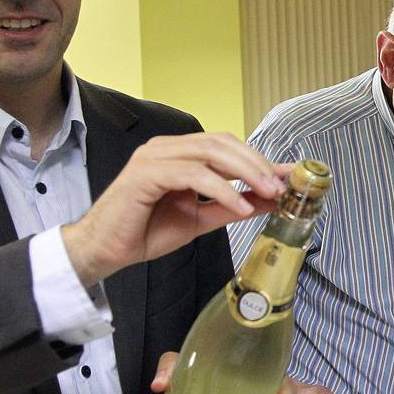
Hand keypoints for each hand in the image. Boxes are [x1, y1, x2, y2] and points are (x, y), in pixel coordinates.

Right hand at [62, 133, 291, 284]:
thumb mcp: (201, 218)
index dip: (258, 158)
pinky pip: (192, 175)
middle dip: (256, 163)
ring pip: (210, 152)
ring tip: (267, 193)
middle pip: (222, 143)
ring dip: (244, 172)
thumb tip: (268, 200)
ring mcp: (154, 157)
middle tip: (281, 185)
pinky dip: (221, 189)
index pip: (226, 146)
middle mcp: (167, 148)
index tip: (288, 175)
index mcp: (179, 153)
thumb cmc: (145, 231)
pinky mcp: (145, 173)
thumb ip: (232, 206)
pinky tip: (239, 205)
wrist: (106, 250)